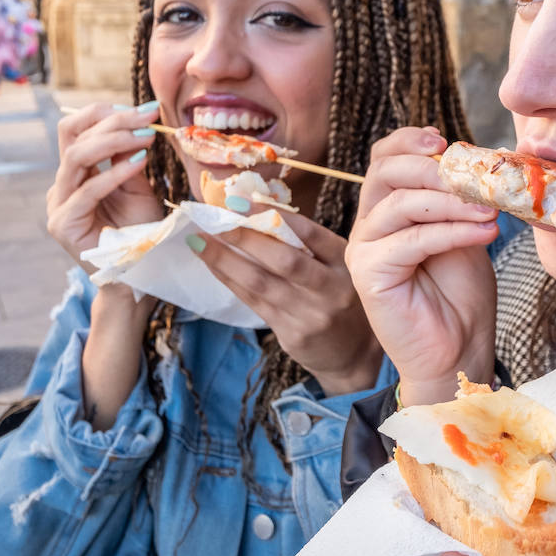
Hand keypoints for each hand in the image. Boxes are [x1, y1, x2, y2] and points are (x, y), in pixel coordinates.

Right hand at [46, 103, 163, 265]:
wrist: (138, 273)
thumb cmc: (138, 232)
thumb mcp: (136, 186)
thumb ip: (127, 158)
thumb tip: (134, 121)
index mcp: (74, 174)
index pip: (77, 130)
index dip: (105, 113)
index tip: (143, 109)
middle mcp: (61, 186)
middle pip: (73, 136)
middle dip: (112, 120)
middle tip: (148, 115)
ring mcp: (58, 205)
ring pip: (76, 156)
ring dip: (114, 140)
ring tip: (145, 136)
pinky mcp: (63, 224)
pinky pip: (88, 190)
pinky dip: (115, 172)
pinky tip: (140, 162)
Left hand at [195, 210, 381, 395]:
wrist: (356, 354)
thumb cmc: (343, 298)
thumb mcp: (340, 267)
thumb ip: (310, 244)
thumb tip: (258, 210)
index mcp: (345, 263)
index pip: (310, 233)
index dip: (274, 215)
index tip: (240, 202)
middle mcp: (331, 289)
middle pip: (284, 260)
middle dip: (245, 237)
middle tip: (214, 220)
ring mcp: (311, 315)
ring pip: (261, 283)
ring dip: (225, 260)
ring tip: (199, 241)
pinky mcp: (292, 335)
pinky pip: (254, 303)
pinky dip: (230, 281)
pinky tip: (212, 266)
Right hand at [344, 127, 500, 405]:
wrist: (459, 350)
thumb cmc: (461, 295)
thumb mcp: (466, 231)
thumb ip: (461, 199)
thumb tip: (478, 160)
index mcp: (389, 208)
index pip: (385, 158)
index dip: (411, 141)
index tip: (446, 139)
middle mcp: (370, 224)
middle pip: (385, 171)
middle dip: (432, 167)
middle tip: (476, 178)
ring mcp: (365, 248)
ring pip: (400, 203)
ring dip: (451, 201)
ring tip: (490, 210)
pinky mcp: (370, 274)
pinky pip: (411, 239)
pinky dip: (453, 231)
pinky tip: (485, 233)